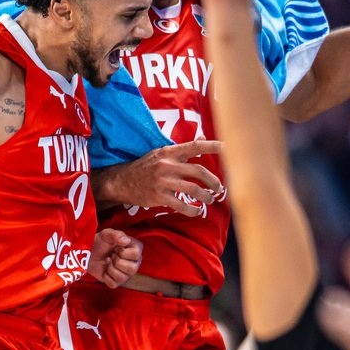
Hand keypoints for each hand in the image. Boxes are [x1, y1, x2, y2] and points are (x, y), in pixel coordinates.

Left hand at [88, 229, 142, 286]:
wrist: (89, 253)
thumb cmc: (100, 242)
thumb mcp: (107, 234)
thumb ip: (117, 235)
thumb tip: (126, 241)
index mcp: (136, 249)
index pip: (136, 255)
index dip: (123, 252)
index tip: (116, 248)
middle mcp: (134, 263)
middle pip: (132, 269)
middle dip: (117, 262)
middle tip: (111, 255)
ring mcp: (126, 274)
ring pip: (122, 278)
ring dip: (110, 269)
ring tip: (108, 262)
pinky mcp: (117, 282)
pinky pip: (113, 284)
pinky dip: (106, 277)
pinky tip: (105, 270)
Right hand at [99, 139, 224, 216]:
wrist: (122, 181)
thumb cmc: (145, 166)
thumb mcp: (161, 153)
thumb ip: (183, 148)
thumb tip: (202, 138)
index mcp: (170, 152)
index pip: (195, 146)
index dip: (213, 146)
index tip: (228, 147)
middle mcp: (167, 165)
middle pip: (199, 171)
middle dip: (214, 181)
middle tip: (219, 188)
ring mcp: (163, 182)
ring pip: (193, 189)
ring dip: (206, 196)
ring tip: (209, 199)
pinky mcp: (159, 197)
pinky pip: (181, 205)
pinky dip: (192, 210)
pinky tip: (196, 211)